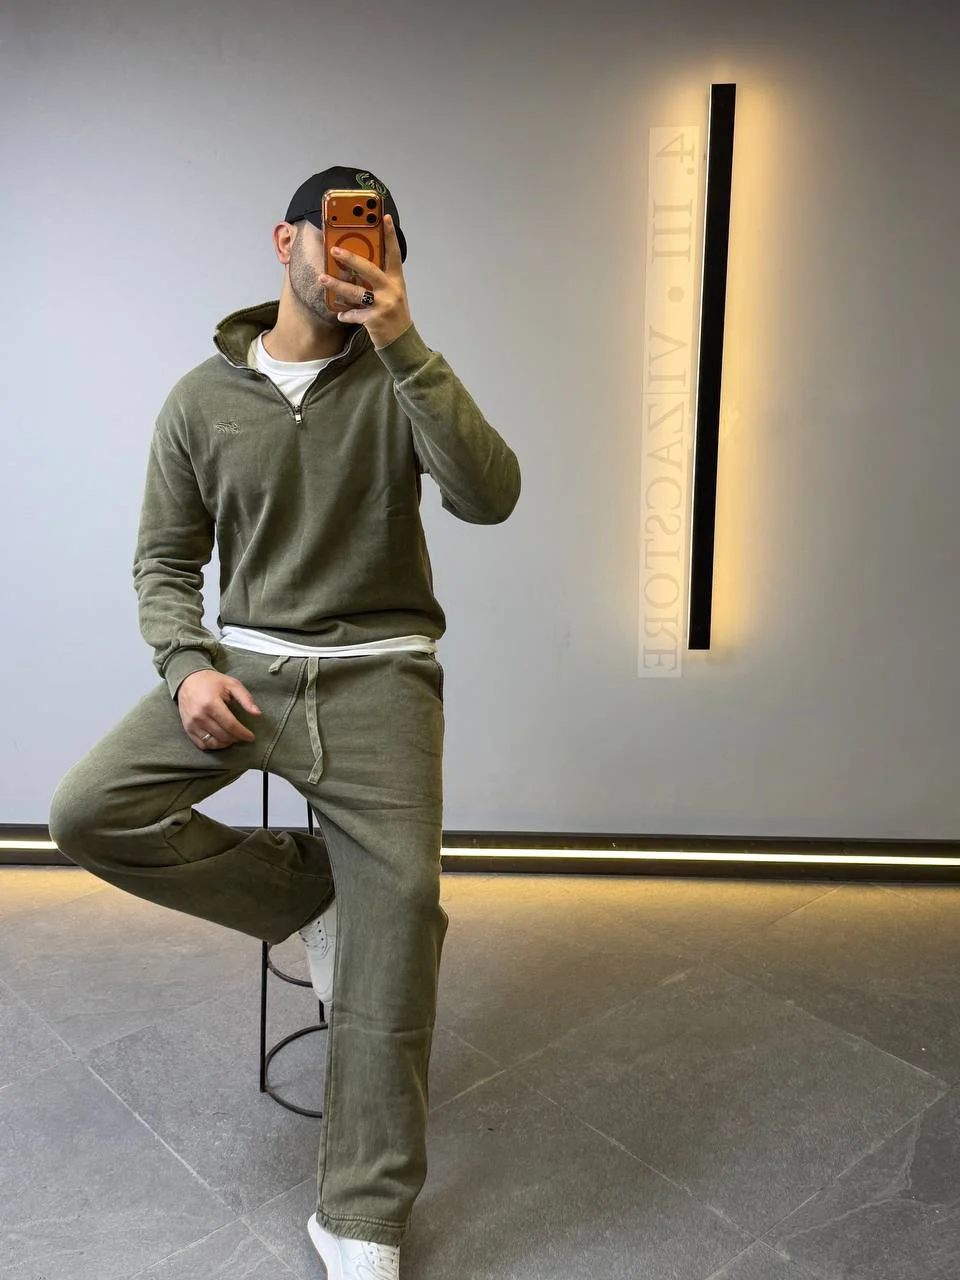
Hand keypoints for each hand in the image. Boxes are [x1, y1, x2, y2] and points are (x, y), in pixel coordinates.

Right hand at [176, 670, 260, 750]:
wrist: (188, 680)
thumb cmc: (212, 682)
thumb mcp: (232, 684)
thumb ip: (246, 699)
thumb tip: (258, 714)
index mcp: (211, 703)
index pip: (231, 725)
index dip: (243, 733)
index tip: (251, 737)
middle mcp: (200, 715)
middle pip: (223, 735)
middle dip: (236, 738)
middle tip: (243, 735)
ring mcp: (192, 723)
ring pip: (213, 743)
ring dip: (226, 743)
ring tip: (233, 738)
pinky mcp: (187, 728)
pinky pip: (202, 744)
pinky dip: (214, 745)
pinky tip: (221, 740)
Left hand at [319, 214, 411, 349]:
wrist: (401, 341)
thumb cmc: (393, 313)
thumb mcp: (392, 293)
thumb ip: (379, 280)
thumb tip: (355, 266)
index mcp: (396, 280)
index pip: (394, 254)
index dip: (391, 236)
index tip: (386, 218)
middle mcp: (391, 290)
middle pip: (369, 269)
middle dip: (350, 259)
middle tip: (334, 250)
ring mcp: (383, 305)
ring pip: (356, 292)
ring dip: (337, 285)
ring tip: (323, 279)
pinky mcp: (375, 320)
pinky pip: (354, 314)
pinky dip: (346, 314)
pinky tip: (340, 314)